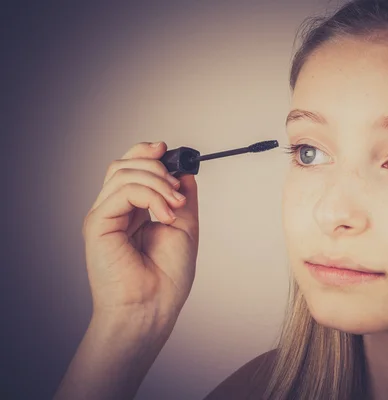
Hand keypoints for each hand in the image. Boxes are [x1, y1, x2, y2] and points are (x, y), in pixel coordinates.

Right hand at [81, 141, 198, 328]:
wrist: (153, 307)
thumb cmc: (167, 278)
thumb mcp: (184, 227)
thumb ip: (182, 198)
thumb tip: (185, 172)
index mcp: (133, 211)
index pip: (131, 169)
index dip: (147, 153)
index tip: (169, 151)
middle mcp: (116, 211)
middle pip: (123, 165)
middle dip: (155, 166)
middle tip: (177, 189)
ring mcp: (104, 216)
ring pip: (122, 173)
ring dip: (157, 182)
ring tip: (174, 205)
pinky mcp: (97, 224)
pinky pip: (121, 192)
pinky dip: (149, 195)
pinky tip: (164, 215)